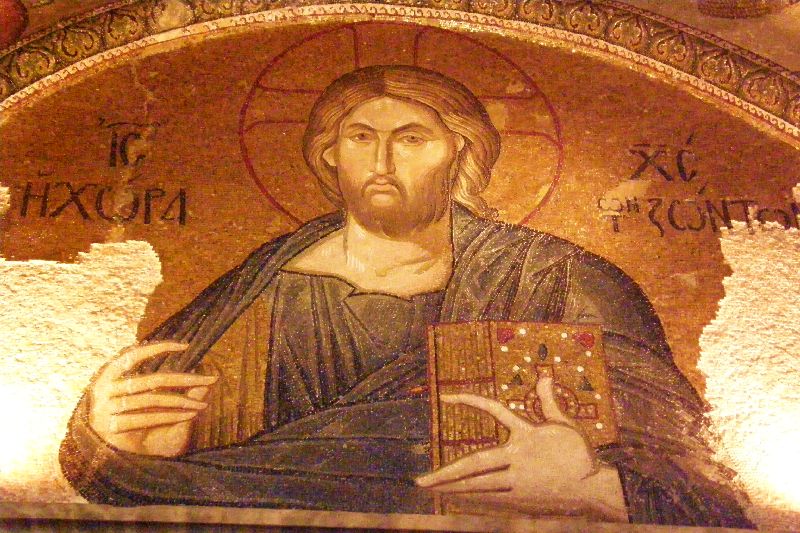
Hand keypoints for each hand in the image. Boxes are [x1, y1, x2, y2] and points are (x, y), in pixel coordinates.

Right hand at [87, 341, 216, 456]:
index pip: (132, 355)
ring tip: (203, 404)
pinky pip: (149, 417)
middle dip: (185, 379)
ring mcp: (107, 409)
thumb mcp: (163, 408)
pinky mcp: (113, 427)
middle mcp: (106, 390)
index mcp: (110, 377)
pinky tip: (191, 414)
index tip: (184, 346)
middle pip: (153, 380)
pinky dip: (172, 415)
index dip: (157, 348)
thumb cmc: (143, 428)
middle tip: (209, 379)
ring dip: (182, 401)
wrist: (120, 459)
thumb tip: (205, 383)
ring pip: (153, 399)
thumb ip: (182, 394)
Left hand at [416, 376, 627, 520]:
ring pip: (478, 486)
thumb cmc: (580, 454)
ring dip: (453, 487)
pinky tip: (455, 498)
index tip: (447, 396)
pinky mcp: (520, 499)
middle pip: (474, 465)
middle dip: (445, 473)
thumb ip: (548, 401)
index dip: (470, 400)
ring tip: (431, 489)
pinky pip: (490, 498)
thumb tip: (543, 376)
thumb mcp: (565, 424)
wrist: (594, 489)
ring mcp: (516, 482)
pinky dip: (471, 498)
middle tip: (420, 481)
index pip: (493, 410)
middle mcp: (516, 458)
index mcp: (525, 435)